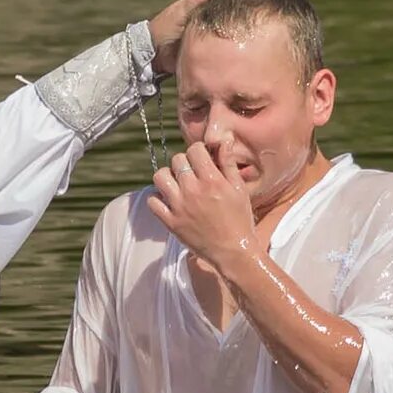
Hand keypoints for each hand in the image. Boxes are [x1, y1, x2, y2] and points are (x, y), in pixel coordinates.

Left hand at [147, 0, 269, 78]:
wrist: (153, 55)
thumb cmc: (164, 29)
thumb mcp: (181, 12)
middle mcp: (212, 10)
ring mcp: (214, 26)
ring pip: (238, 18)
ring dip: (253, 15)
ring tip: (273, 16)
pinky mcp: (214, 44)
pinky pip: (233, 37)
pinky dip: (245, 35)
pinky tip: (258, 39)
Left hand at [151, 142, 260, 278]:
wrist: (234, 252)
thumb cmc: (240, 220)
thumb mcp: (239, 189)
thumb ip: (228, 163)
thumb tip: (223, 141)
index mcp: (212, 180)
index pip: (194, 150)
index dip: (198, 151)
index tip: (202, 159)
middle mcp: (193, 191)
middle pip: (176, 160)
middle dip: (184, 162)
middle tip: (191, 173)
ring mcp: (179, 207)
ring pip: (160, 177)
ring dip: (167, 176)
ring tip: (177, 183)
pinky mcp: (171, 222)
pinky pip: (152, 201)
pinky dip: (157, 198)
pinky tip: (169, 199)